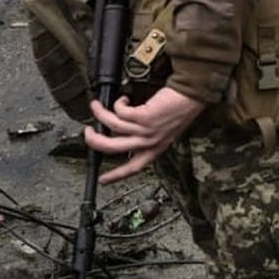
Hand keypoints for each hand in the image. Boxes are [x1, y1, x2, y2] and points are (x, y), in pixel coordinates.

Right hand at [84, 88, 204, 182]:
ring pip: (112, 127)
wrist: (191, 97)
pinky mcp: (144, 116)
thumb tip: (121, 134)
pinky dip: (117, 104)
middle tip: (88, 132)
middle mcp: (149, 143)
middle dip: (94, 141)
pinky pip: (120, 112)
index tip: (103, 180)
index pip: (132, 168)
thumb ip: (144, 138)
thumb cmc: (179, 112)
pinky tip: (123, 100)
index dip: (116, 176)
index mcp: (154, 150)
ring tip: (96, 106)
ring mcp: (146, 130)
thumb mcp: (162, 133)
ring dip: (100, 114)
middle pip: (112, 148)